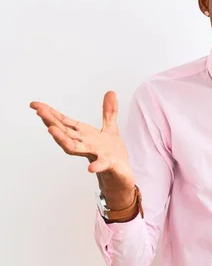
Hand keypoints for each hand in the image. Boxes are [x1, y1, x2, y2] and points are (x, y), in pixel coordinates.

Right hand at [30, 91, 135, 206]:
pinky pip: (102, 165)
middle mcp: (85, 145)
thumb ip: (109, 112)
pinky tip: (91, 168)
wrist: (122, 174)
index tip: (36, 105)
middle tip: (39, 112)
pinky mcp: (108, 165)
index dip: (51, 113)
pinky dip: (97, 165)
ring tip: (51, 130)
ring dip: (62, 140)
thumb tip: (110, 92)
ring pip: (75, 147)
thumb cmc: (111, 153)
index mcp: (84, 135)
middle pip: (65, 133)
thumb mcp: (111, 129)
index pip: (65, 123)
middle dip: (51, 122)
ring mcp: (95, 155)